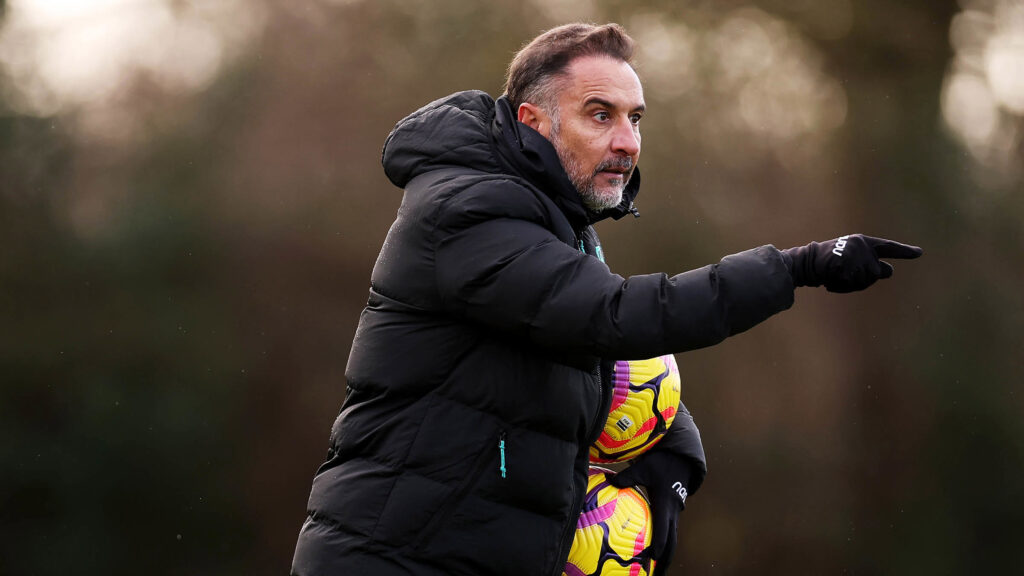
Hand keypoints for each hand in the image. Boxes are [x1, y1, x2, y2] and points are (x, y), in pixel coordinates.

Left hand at [608, 450, 695, 575]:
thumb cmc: (661, 464)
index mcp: (665, 504)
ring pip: (673, 538)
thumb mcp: (643, 467)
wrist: (681, 459)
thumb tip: (610, 482)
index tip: (653, 559)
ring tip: (657, 571)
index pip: (663, 528)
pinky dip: (666, 544)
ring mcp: (675, 513)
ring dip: (667, 555)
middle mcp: (672, 512)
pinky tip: (656, 553)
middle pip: (672, 541)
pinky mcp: (673, 512)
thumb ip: (627, 477)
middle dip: (665, 560)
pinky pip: (670, 532)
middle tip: (657, 575)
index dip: (659, 544)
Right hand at [782, 234, 922, 292]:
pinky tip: (830, 280)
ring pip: (865, 282)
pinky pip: (851, 286)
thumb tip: (889, 271)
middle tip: (846, 273)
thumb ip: (870, 262)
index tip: (919, 253)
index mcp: (865, 242)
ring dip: (851, 284)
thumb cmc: (829, 261)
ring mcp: (855, 258)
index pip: (889, 247)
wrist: (807, 261)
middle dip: (865, 278)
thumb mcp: (851, 256)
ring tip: (836, 275)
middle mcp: (863, 248)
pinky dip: (841, 287)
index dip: (904, 251)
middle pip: (878, 273)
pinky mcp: (846, 268)